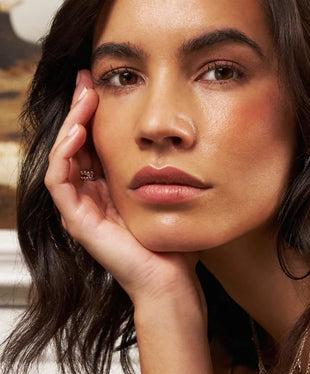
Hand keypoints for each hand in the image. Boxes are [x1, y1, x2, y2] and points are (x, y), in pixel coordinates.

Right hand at [45, 70, 205, 322]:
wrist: (170, 279)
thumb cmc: (173, 243)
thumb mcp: (167, 197)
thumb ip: (160, 171)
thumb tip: (174, 140)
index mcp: (110, 191)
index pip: (93, 145)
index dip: (94, 116)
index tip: (103, 87)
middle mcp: (91, 197)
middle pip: (75, 146)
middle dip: (80, 111)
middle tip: (87, 82)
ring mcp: (81, 210)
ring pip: (64, 157)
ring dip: (71, 125)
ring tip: (84, 99)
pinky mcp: (77, 221)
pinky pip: (60, 180)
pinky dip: (65, 154)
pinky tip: (79, 132)